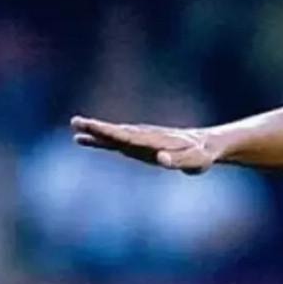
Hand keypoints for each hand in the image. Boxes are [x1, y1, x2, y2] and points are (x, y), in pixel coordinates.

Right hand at [70, 115, 220, 174]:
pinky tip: (85, 140)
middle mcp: (146, 137)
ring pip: (115, 135)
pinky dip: (102, 140)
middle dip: (98, 128)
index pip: (129, 136)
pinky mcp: (140, 145)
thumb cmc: (201, 155)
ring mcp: (141, 140)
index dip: (111, 133)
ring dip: (96, 132)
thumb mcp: (195, 161)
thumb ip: (179, 161)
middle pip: (118, 132)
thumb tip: (161, 159)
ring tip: (75, 130)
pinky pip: (117, 141)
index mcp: (156, 141)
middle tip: (76, 122)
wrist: (207, 145)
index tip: (95, 127)